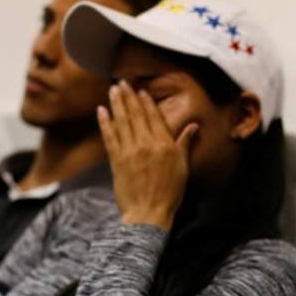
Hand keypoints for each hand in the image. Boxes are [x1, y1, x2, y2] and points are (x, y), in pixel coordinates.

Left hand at [99, 80, 197, 230]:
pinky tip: (101, 111)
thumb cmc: (169, 193)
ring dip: (116, 104)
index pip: (154, 117)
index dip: (146, 102)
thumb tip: (193, 126)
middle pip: (136, 115)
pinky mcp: (117, 161)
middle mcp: (147, 144)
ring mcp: (130, 152)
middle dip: (129, 97)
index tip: (140, 90)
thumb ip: (184, 143)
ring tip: (113, 90)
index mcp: (164, 144)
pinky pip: (110, 137)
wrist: (149, 213)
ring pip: (122, 122)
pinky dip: (105, 123)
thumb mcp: (182, 167)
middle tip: (122, 82)